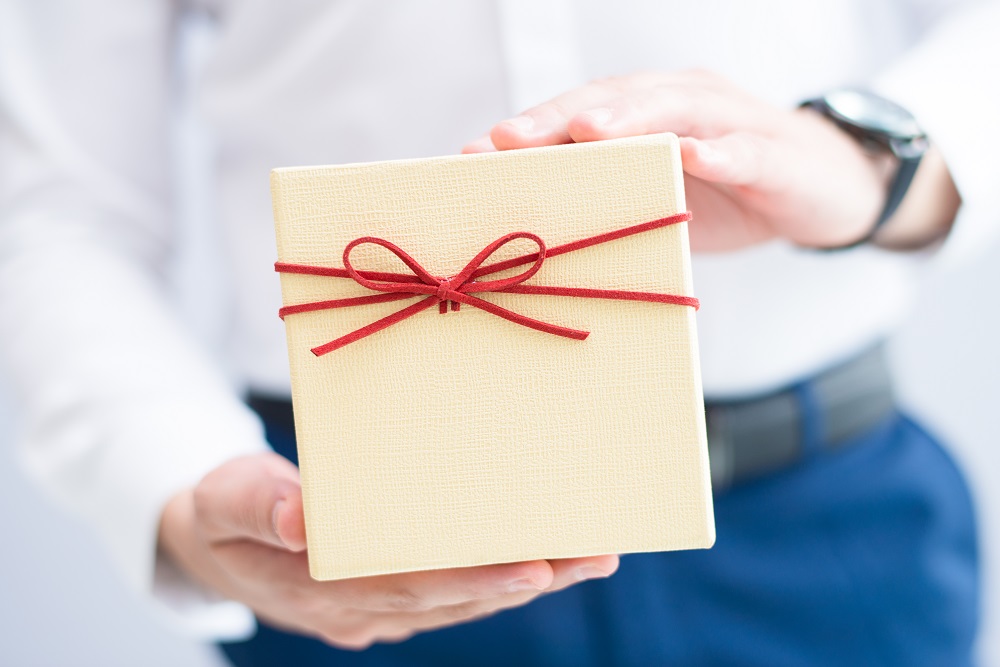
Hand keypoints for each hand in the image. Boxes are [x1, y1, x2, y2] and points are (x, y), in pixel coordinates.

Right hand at [158, 453, 618, 649]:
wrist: (213, 539)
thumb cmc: (219, 510)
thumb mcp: (219, 499)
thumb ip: (256, 506)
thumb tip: (300, 521)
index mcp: (318, 592)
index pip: (405, 588)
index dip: (471, 581)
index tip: (533, 565)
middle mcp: (358, 611)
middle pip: (453, 596)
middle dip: (527, 580)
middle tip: (594, 555)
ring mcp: (377, 609)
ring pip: (463, 597)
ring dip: (530, 579)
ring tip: (592, 554)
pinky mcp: (390, 593)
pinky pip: (455, 588)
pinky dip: (503, 573)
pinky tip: (549, 557)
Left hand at [464, 70, 957, 250]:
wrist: (827, 191)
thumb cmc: (730, 194)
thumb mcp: (662, 197)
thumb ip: (611, 196)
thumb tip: (534, 225)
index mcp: (648, 115)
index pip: (581, 114)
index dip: (531, 129)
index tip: (476, 152)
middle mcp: (683, 103)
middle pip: (615, 101)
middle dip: (559, 117)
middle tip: (511, 137)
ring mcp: (731, 122)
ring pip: (676, 109)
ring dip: (631, 118)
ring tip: (587, 131)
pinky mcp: (775, 155)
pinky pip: (745, 149)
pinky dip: (720, 151)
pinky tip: (695, 155)